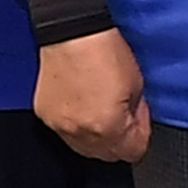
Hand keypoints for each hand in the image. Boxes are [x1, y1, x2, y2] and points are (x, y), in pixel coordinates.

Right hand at [35, 28, 151, 161]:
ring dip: (98, 136)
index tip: (141, 119)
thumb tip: (133, 121)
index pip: (133, 152)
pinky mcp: (45, 116)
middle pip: (108, 155)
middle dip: (121, 139)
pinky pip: (66, 133)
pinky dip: (78, 126)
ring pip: (85, 148)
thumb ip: (136, 112)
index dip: (142, 134)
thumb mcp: (136, 83)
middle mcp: (80, 133)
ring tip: (104, 111)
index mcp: (107, 127)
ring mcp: (59, 126)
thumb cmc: (104, 51)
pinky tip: (83, 106)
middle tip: (125, 114)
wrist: (71, 32)